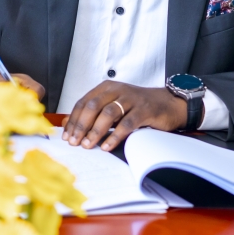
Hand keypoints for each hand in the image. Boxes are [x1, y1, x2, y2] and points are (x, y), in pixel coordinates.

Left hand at [61, 81, 186, 150]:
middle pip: (92, 106)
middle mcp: (116, 90)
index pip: (83, 102)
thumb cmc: (136, 107)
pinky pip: (126, 124)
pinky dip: (115, 136)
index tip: (66, 136)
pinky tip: (107, 146)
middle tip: (75, 142)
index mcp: (105, 88)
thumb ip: (92, 114)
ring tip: (88, 145)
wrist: (167, 103)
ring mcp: (130, 99)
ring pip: (108, 114)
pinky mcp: (144, 110)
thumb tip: (66, 123)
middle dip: (81, 125)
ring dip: (95, 131)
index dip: (73, 120)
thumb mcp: (112, 107)